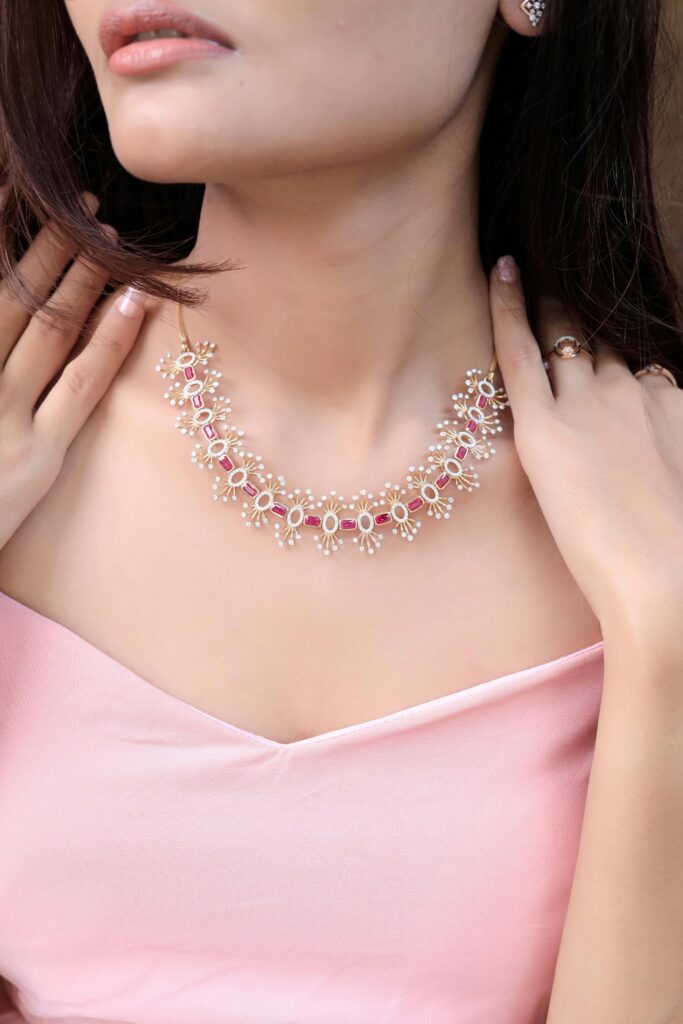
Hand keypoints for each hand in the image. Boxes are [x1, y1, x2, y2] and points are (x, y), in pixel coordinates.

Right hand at [0, 190, 154, 550]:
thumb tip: (17, 304)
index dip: (7, 238)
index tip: (25, 196)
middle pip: (17, 296)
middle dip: (51, 244)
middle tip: (85, 205)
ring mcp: (3, 413)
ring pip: (51, 328)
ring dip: (84, 277)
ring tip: (112, 239)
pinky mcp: (39, 452)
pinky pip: (82, 383)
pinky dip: (111, 338)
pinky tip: (136, 302)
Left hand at [489, 254, 682, 632]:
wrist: (668, 583)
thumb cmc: (680, 556)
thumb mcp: (680, 480)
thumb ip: (663, 455)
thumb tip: (640, 465)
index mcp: (672, 404)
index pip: (637, 369)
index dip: (613, 359)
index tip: (596, 350)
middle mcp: (634, 390)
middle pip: (601, 341)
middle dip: (580, 314)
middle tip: (558, 285)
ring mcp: (589, 402)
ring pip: (563, 334)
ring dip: (548, 302)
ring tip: (528, 268)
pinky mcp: (544, 424)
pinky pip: (520, 350)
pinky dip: (508, 306)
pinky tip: (501, 270)